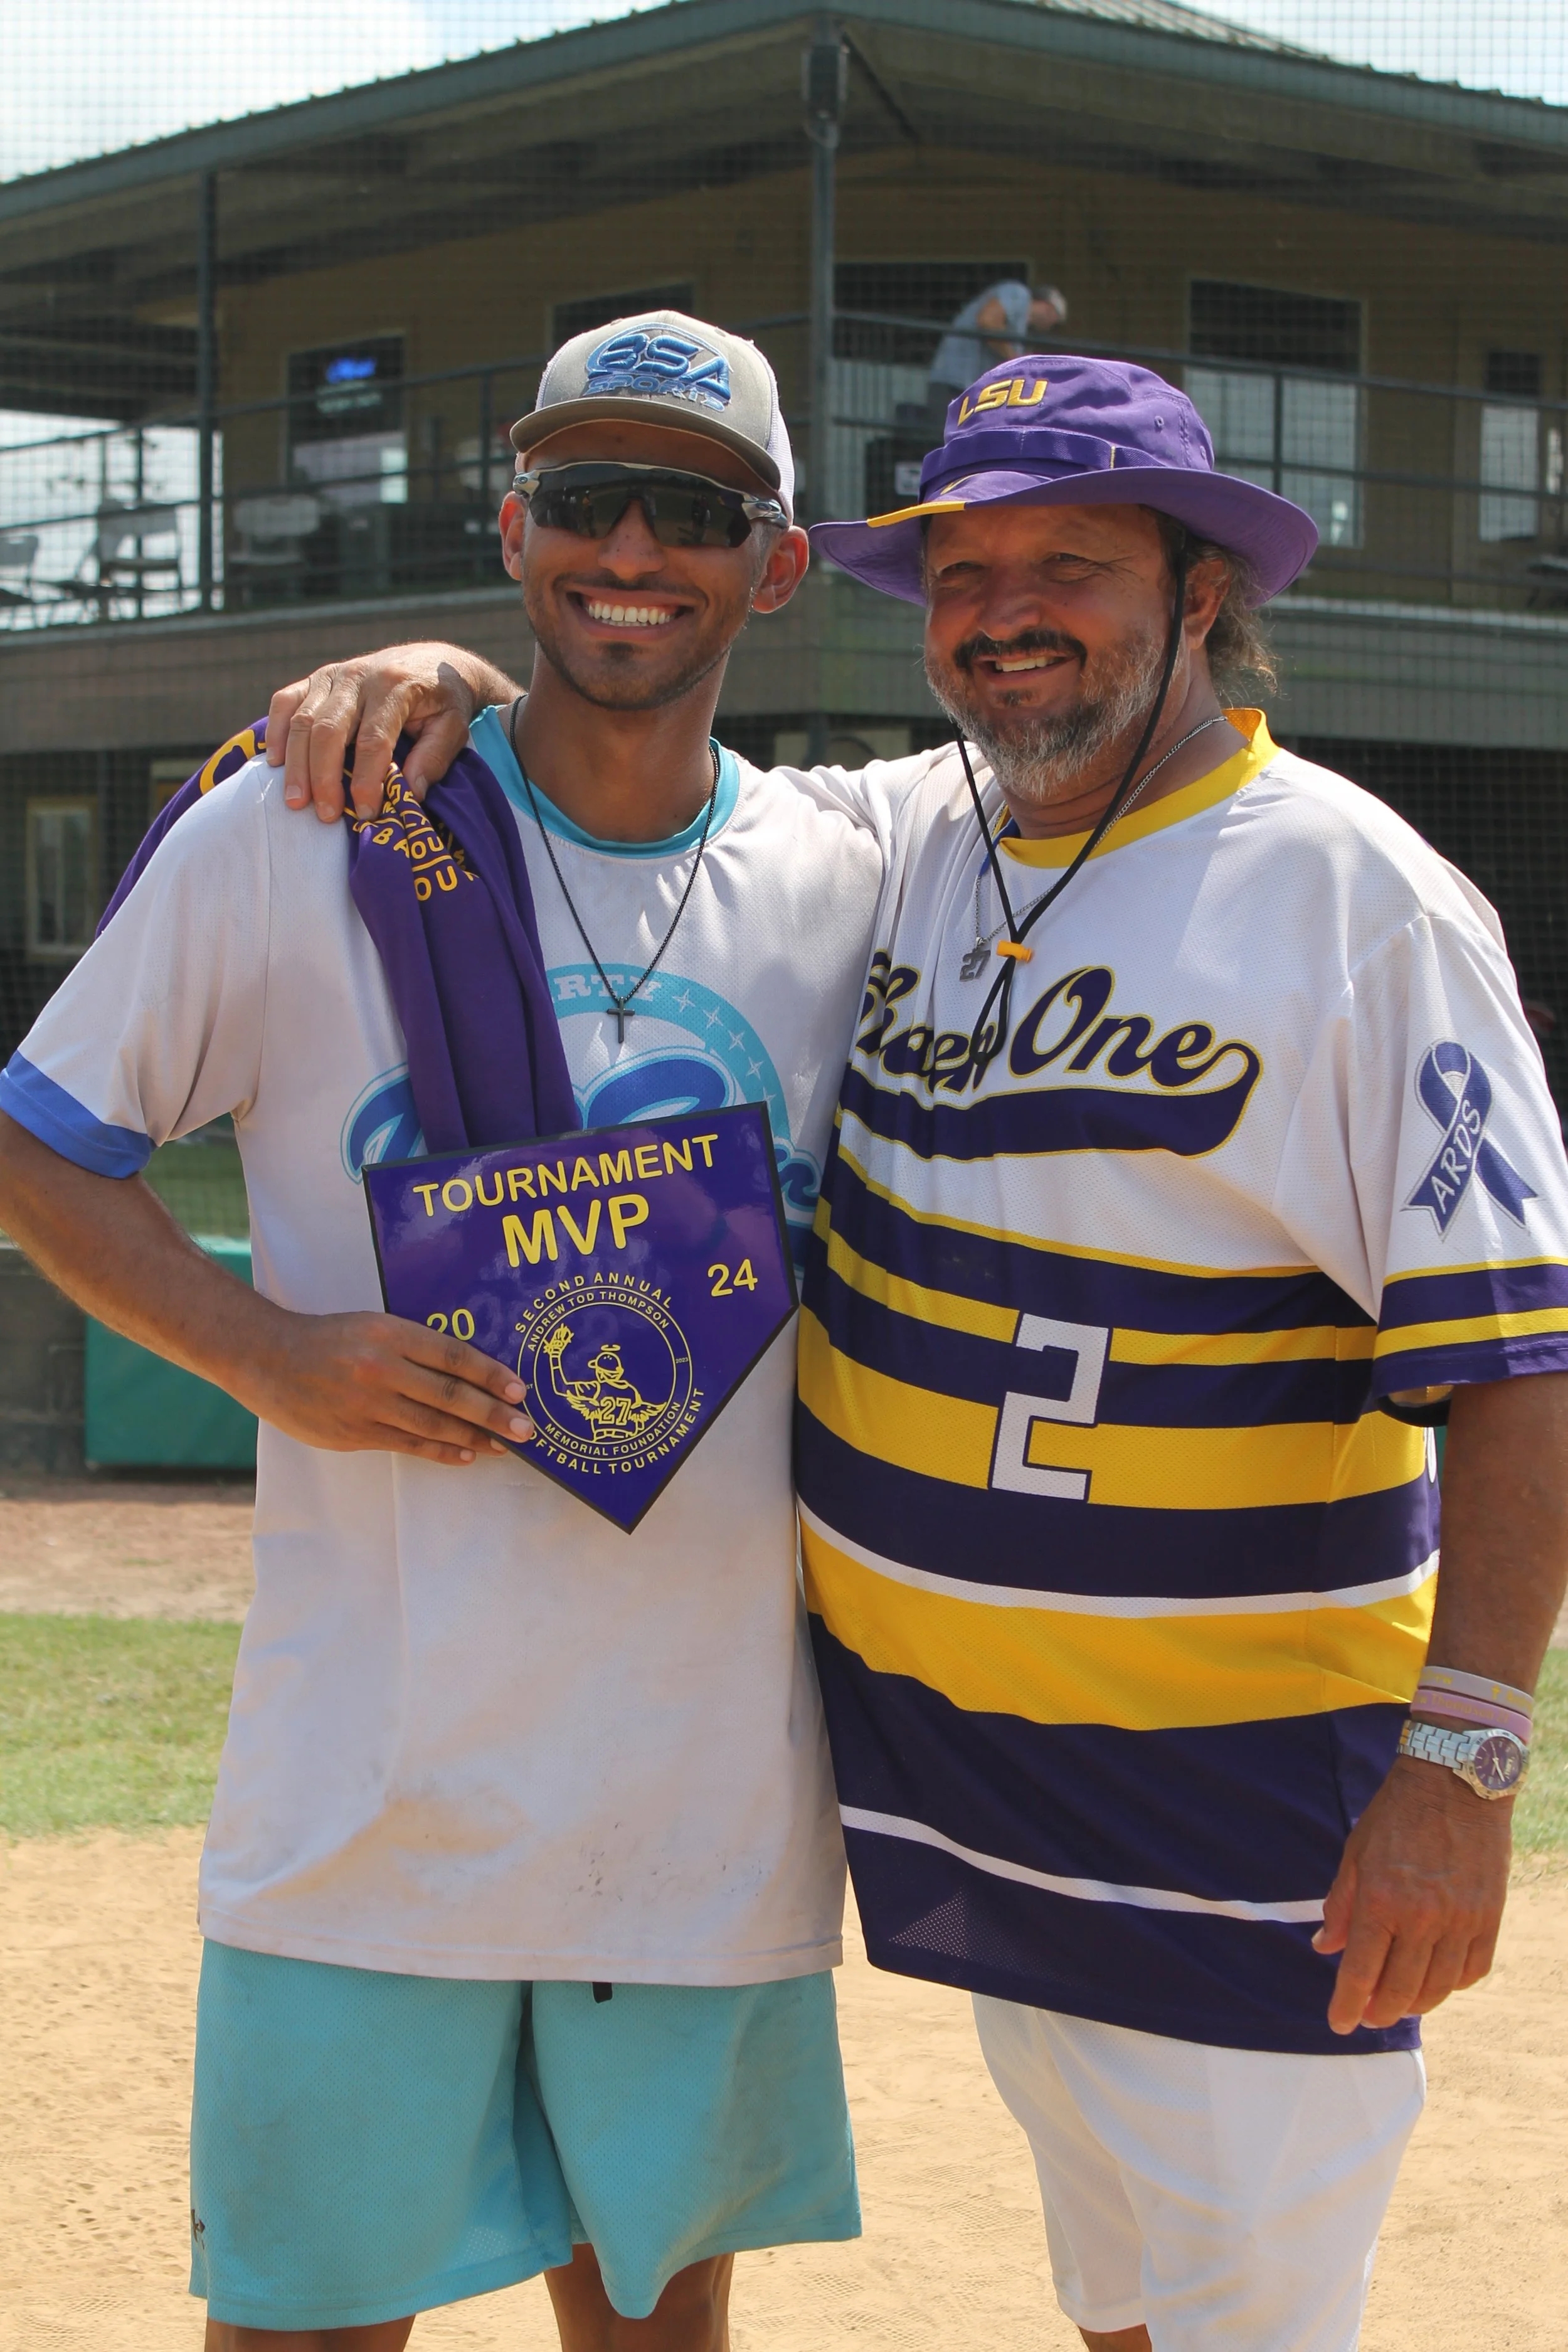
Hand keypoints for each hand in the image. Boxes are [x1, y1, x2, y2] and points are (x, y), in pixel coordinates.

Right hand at [240, 1307, 534, 1465]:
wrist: (268, 1357)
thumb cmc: (329, 1338)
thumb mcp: (374, 1326)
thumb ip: (416, 1346)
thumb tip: (469, 1371)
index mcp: (390, 1333)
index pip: (454, 1356)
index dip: (490, 1375)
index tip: (519, 1389)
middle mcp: (381, 1368)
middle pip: (450, 1395)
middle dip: (494, 1414)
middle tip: (526, 1427)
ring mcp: (367, 1404)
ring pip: (432, 1426)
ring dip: (474, 1438)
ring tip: (503, 1444)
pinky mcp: (353, 1433)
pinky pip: (407, 1445)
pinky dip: (440, 1452)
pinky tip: (465, 1455)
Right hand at [266, 643, 520, 821]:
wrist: (431, 661)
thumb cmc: (443, 701)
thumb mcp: (453, 726)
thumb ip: (434, 758)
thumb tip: (409, 794)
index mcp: (395, 686)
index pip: (373, 739)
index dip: (367, 780)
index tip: (366, 813)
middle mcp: (359, 676)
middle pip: (328, 730)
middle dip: (323, 776)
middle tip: (325, 815)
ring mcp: (333, 675)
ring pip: (303, 719)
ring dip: (296, 763)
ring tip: (295, 801)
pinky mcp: (316, 678)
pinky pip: (285, 701)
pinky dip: (276, 731)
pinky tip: (275, 763)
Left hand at [1314, 1754, 1511, 2033]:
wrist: (1455, 1782)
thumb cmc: (1397, 1815)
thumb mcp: (1356, 1853)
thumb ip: (1341, 1905)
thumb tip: (1325, 1948)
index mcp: (1382, 1900)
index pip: (1361, 1971)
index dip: (1347, 2004)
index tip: (1339, 2023)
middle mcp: (1423, 1917)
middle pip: (1400, 1990)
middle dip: (1379, 2012)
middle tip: (1368, 2016)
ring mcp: (1461, 1920)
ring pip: (1438, 1988)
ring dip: (1415, 2004)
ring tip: (1399, 2004)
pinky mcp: (1489, 1917)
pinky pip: (1472, 1970)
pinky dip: (1452, 1984)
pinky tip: (1437, 1981)